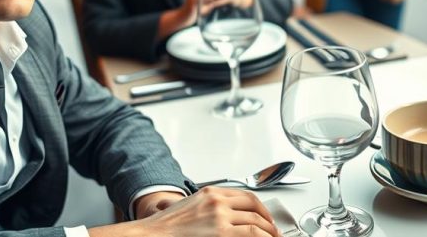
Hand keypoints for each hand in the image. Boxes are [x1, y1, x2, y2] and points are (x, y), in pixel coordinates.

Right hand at [127, 187, 280, 236]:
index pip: (247, 196)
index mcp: (211, 193)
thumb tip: (231, 217)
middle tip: (275, 233)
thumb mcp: (191, 206)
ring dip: (269, 235)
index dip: (262, 209)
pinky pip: (252, 236)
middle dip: (269, 224)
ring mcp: (220, 219)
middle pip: (256, 209)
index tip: (267, 219)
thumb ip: (211, 207)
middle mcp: (218, 203)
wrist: (152, 235)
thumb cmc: (167, 227)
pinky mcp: (222, 235)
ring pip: (257, 226)